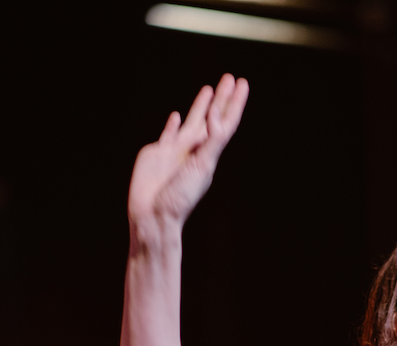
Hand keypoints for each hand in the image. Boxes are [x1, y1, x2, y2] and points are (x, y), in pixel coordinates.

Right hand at [127, 74, 248, 237]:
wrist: (153, 215)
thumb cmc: (180, 196)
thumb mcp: (202, 166)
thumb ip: (212, 140)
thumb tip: (216, 114)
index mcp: (209, 154)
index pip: (226, 123)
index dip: (235, 103)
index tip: (243, 84)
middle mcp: (194, 150)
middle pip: (211, 118)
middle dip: (221, 99)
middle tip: (230, 78)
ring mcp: (175, 151)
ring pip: (191, 122)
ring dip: (200, 106)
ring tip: (209, 89)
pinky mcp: (155, 153)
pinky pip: (168, 134)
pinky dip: (173, 125)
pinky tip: (177, 116)